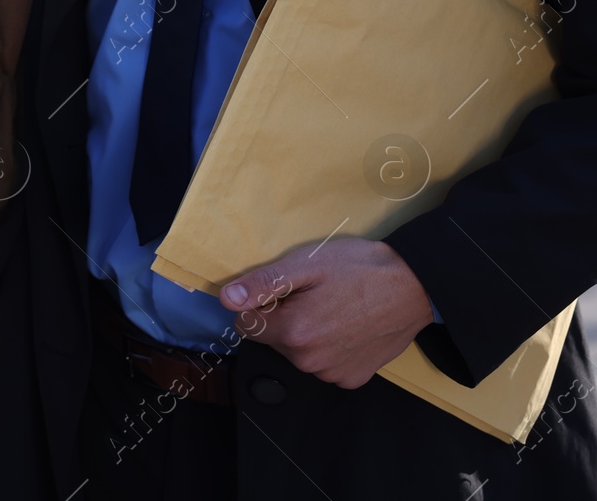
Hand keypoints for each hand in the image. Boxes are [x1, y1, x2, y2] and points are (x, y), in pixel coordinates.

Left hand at [220, 238, 433, 388]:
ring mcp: (332, 374)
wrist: (416, 286)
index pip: (245, 324)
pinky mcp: (352, 379)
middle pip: (272, 339)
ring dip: (306, 334)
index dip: (260, 304)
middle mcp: (309, 361)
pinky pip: (324, 364)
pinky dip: (329, 348)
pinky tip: (348, 327)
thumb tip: (227, 299)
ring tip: (334, 308)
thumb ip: (263, 284)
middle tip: (313, 295)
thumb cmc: (360, 269)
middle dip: (282, 318)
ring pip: (298, 353)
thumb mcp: (306, 265)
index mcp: (293, 332)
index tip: (285, 291)